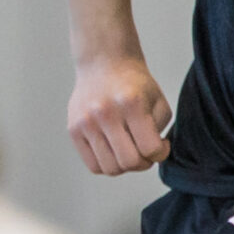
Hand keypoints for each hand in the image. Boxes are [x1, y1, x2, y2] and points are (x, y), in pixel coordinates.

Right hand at [66, 54, 170, 174]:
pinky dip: (108, 165)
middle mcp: (105, 114)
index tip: (161, 144)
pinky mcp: (73, 130)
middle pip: (129, 162)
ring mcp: (85, 123)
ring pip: (110, 168)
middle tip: (144, 152)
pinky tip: (114, 151)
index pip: (150, 148)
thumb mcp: (158, 101)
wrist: (103, 64)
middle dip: (143, 163)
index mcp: (131, 104)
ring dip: (125, 167)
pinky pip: (93, 165)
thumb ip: (159, 129)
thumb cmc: (135, 85)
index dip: (161, 153)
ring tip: (129, 152)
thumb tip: (150, 156)